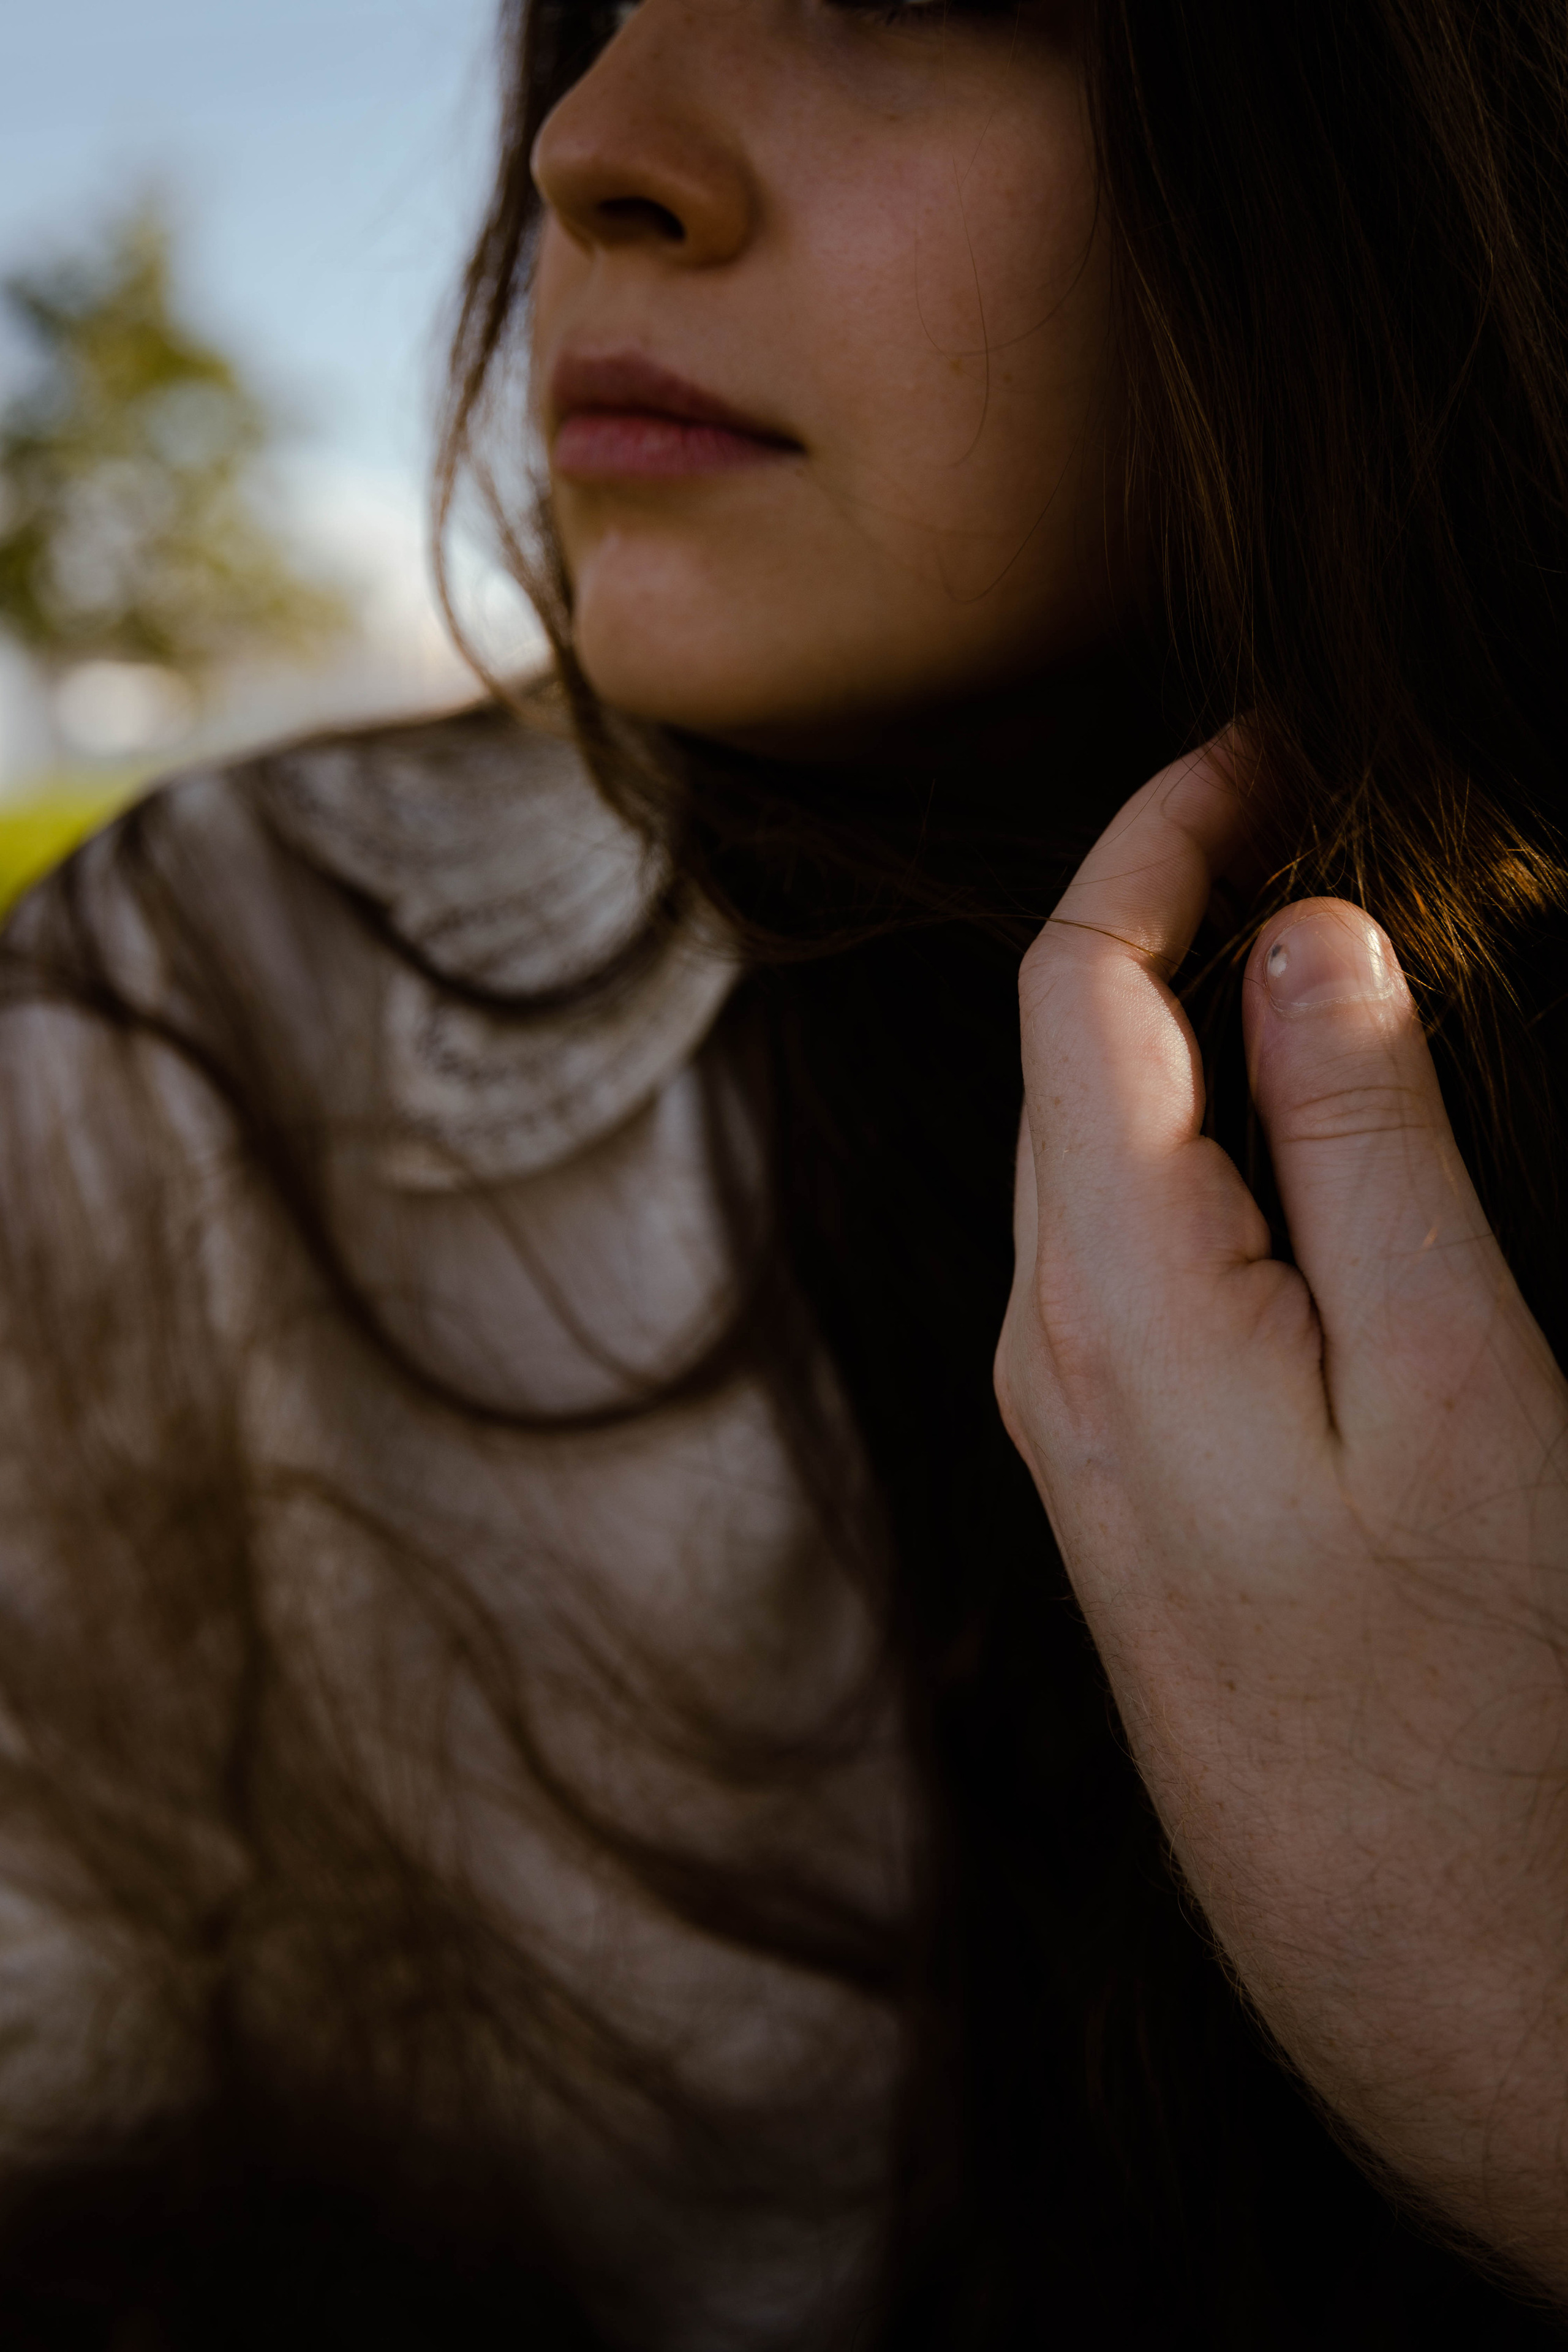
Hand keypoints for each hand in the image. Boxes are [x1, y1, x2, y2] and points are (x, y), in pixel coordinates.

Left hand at [995, 742, 1567, 2289]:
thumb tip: (1303, 935)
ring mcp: (1076, 1431)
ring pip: (1087, 1150)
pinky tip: (1280, 1122)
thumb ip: (1364, 1143)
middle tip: (1306, 802)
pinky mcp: (1125, 1488)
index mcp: (1111, 1299)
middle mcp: (1052, 1355)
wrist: (1440, 1979)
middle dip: (1162, 901)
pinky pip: (1117, 1253)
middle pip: (1065, 1054)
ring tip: (1307, 925)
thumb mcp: (1459, 1384)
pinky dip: (1185, 1138)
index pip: (1079, 986)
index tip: (1272, 744)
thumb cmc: (1484, 1707)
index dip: (1162, 830)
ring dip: (1177, 1019)